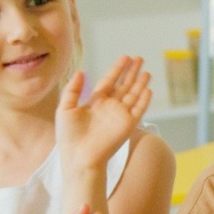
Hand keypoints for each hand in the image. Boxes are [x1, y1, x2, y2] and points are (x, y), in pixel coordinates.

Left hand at [55, 55, 151, 173]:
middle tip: (140, 58)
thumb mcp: (65, 108)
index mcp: (95, 102)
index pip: (109, 81)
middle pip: (124, 85)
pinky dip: (144, 99)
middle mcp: (110, 107)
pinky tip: (148, 89)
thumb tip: (81, 72)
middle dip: (132, 72)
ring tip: (147, 71)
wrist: (79, 156)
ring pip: (134, 95)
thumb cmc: (69, 136)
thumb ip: (72, 90)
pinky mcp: (128, 125)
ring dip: (140, 83)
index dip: (117, 69)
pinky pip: (139, 109)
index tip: (125, 58)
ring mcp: (120, 115)